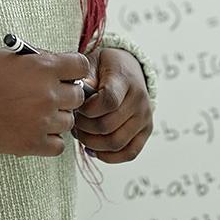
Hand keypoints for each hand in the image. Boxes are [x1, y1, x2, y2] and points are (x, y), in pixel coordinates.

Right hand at [0, 49, 88, 156]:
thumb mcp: (12, 56)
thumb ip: (40, 59)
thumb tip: (63, 66)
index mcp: (44, 68)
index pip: (81, 67)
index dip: (74, 70)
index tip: (66, 75)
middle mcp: (48, 94)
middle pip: (78, 96)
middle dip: (65, 94)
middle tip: (48, 95)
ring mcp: (42, 121)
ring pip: (69, 121)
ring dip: (57, 117)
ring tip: (36, 113)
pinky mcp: (33, 143)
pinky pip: (59, 145)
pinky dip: (50, 139)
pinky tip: (36, 130)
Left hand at [72, 48, 152, 163]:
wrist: (127, 68)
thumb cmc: (104, 67)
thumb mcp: (92, 63)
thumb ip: (84, 76)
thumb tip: (77, 93)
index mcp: (125, 80)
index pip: (109, 101)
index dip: (88, 109)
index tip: (77, 107)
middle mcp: (139, 100)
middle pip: (108, 126)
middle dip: (84, 128)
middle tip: (73, 122)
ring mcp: (145, 117)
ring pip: (116, 143)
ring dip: (92, 143)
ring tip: (80, 134)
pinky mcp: (146, 131)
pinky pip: (129, 153)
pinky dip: (108, 157)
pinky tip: (92, 149)